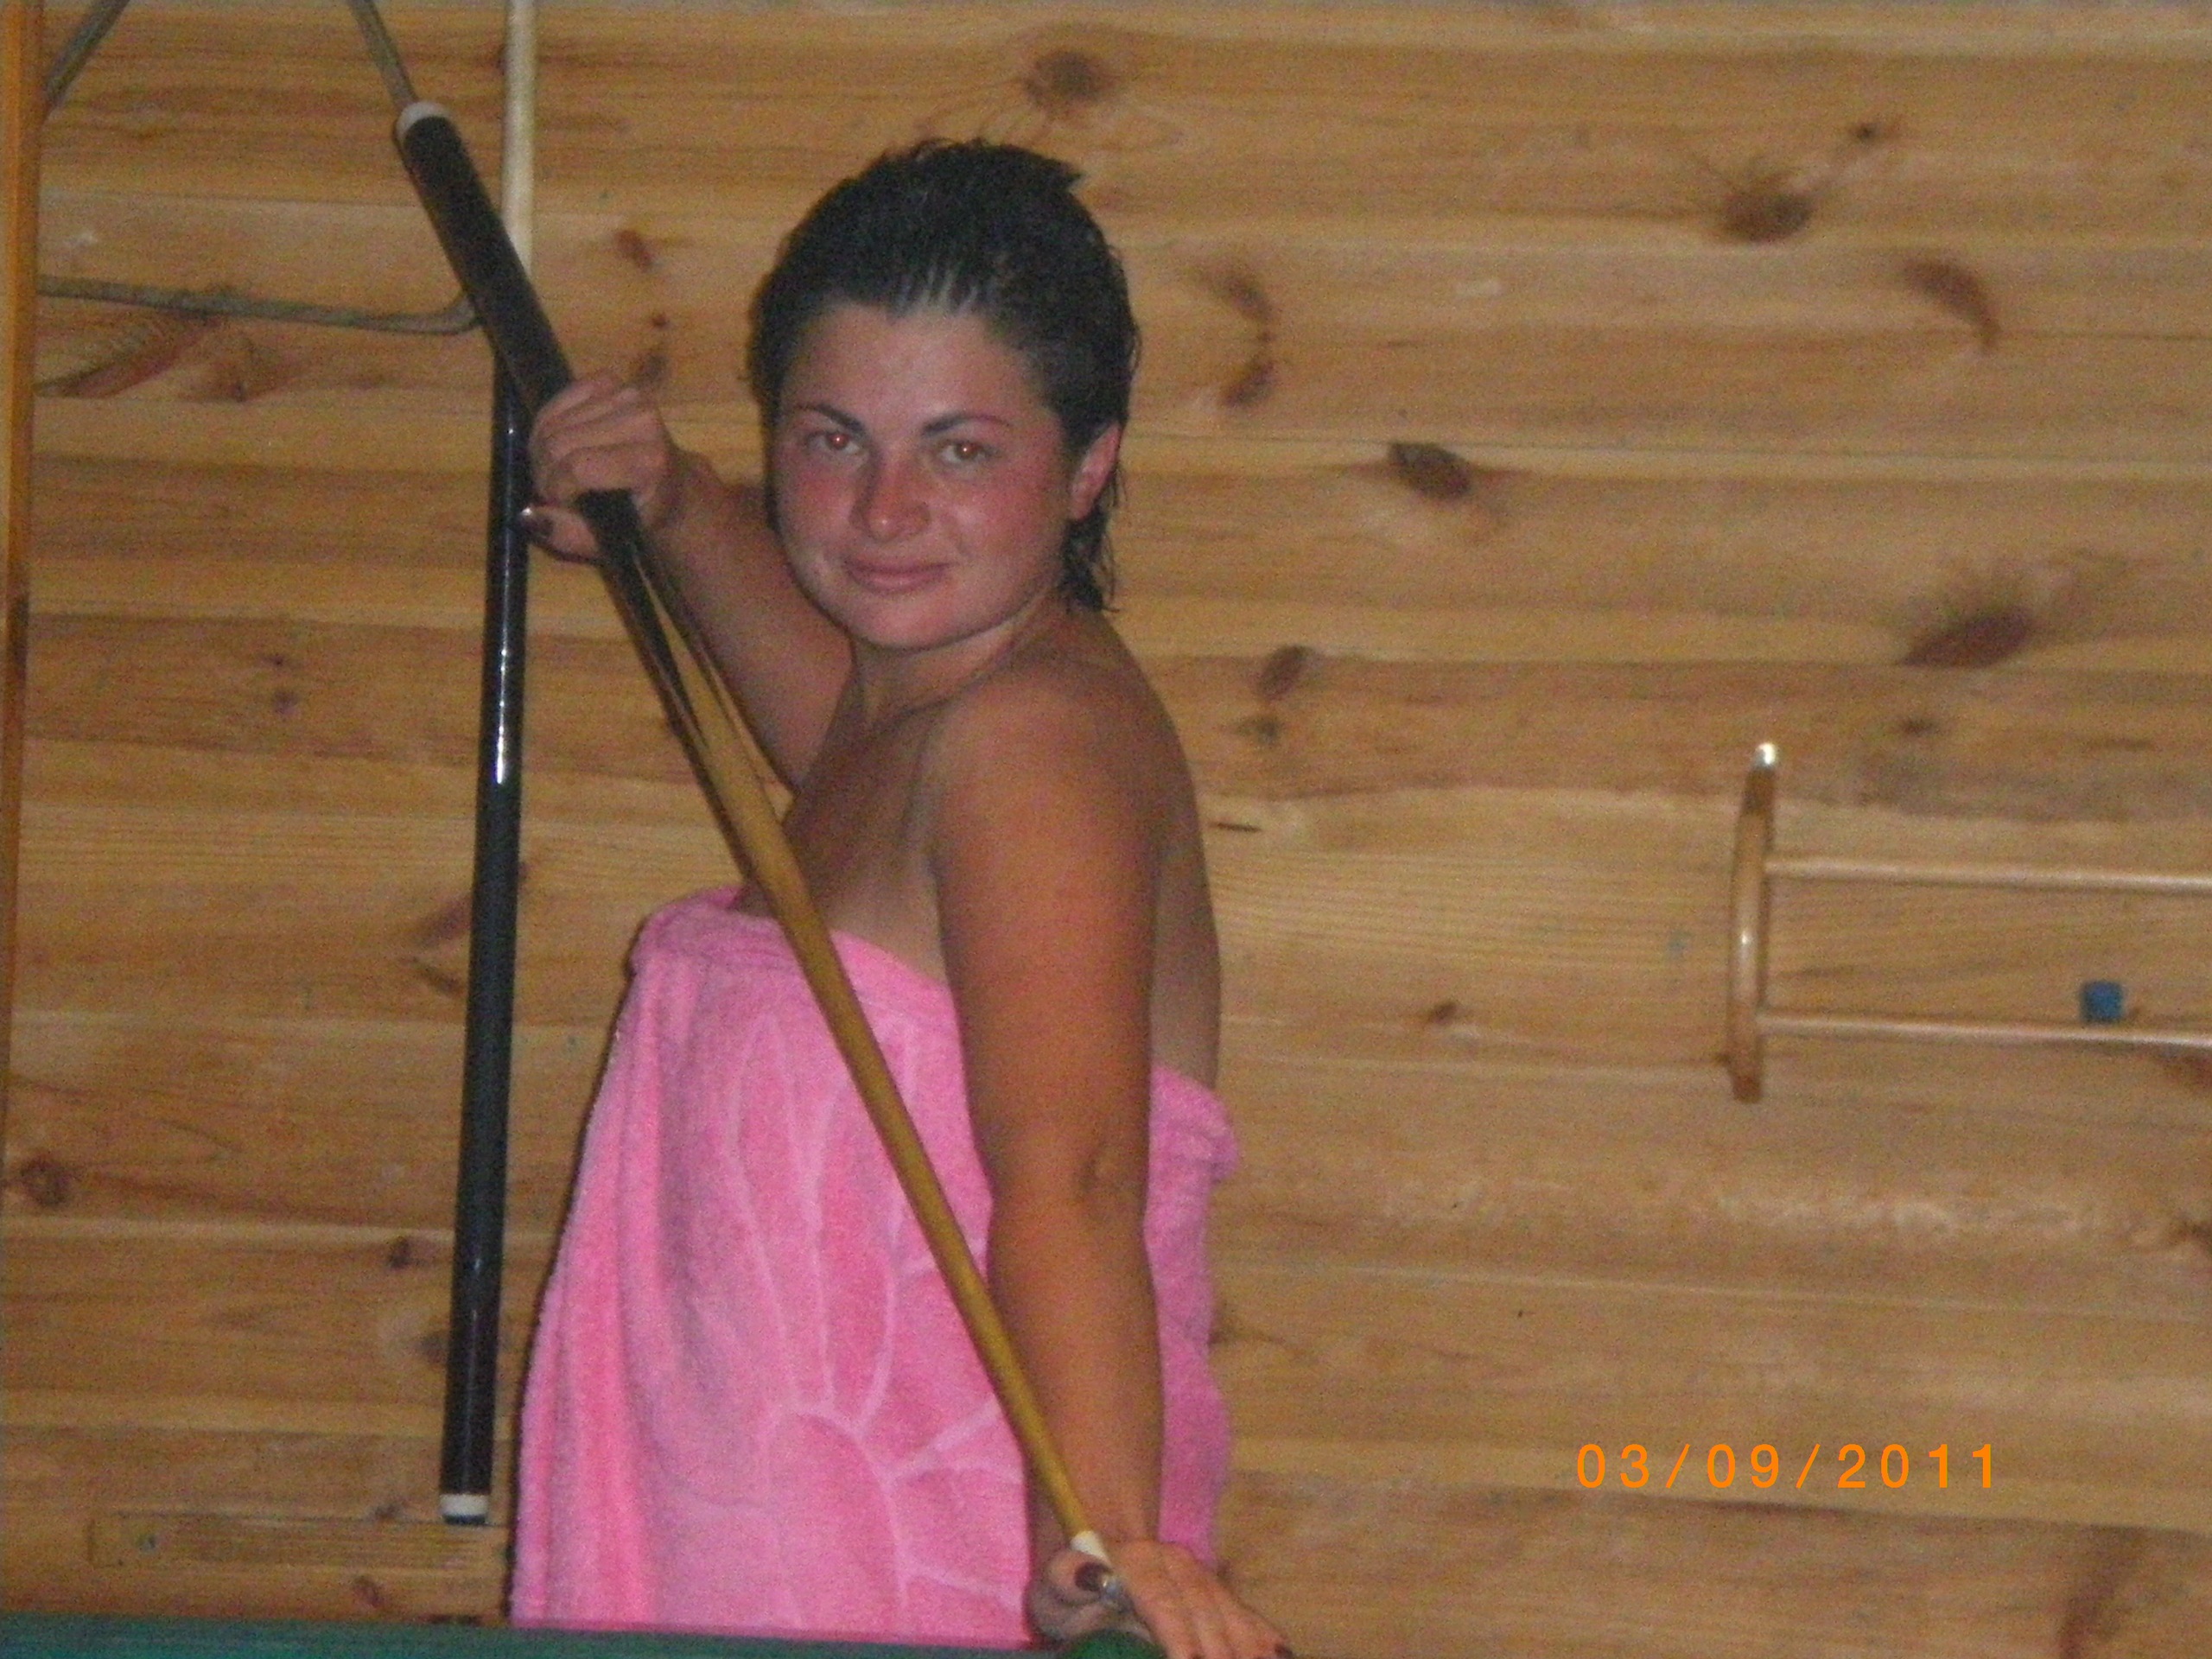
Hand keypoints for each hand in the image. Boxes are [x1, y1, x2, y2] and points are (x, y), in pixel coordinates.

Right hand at [521, 370, 686, 560]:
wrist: (675, 485)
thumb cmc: (645, 515)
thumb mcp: (614, 541)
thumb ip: (571, 535)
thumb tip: (530, 517)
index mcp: (651, 460)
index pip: (577, 468)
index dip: (557, 490)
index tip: (563, 505)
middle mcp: (642, 418)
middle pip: (558, 445)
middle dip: (546, 474)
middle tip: (557, 491)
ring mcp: (626, 394)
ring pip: (550, 425)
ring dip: (542, 454)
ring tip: (560, 472)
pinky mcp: (607, 381)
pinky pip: (553, 404)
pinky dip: (545, 429)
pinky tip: (561, 447)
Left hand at [1029, 1538, 1286, 1658]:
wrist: (1100, 1549)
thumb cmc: (1072, 1588)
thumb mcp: (1054, 1586)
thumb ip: (1068, 1581)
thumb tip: (1090, 1576)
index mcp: (1136, 1561)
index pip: (1163, 1601)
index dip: (1179, 1635)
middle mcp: (1177, 1563)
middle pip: (1204, 1612)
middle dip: (1217, 1653)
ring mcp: (1202, 1576)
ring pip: (1231, 1614)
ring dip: (1246, 1649)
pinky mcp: (1218, 1591)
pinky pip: (1246, 1616)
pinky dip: (1264, 1638)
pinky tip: (1280, 1655)